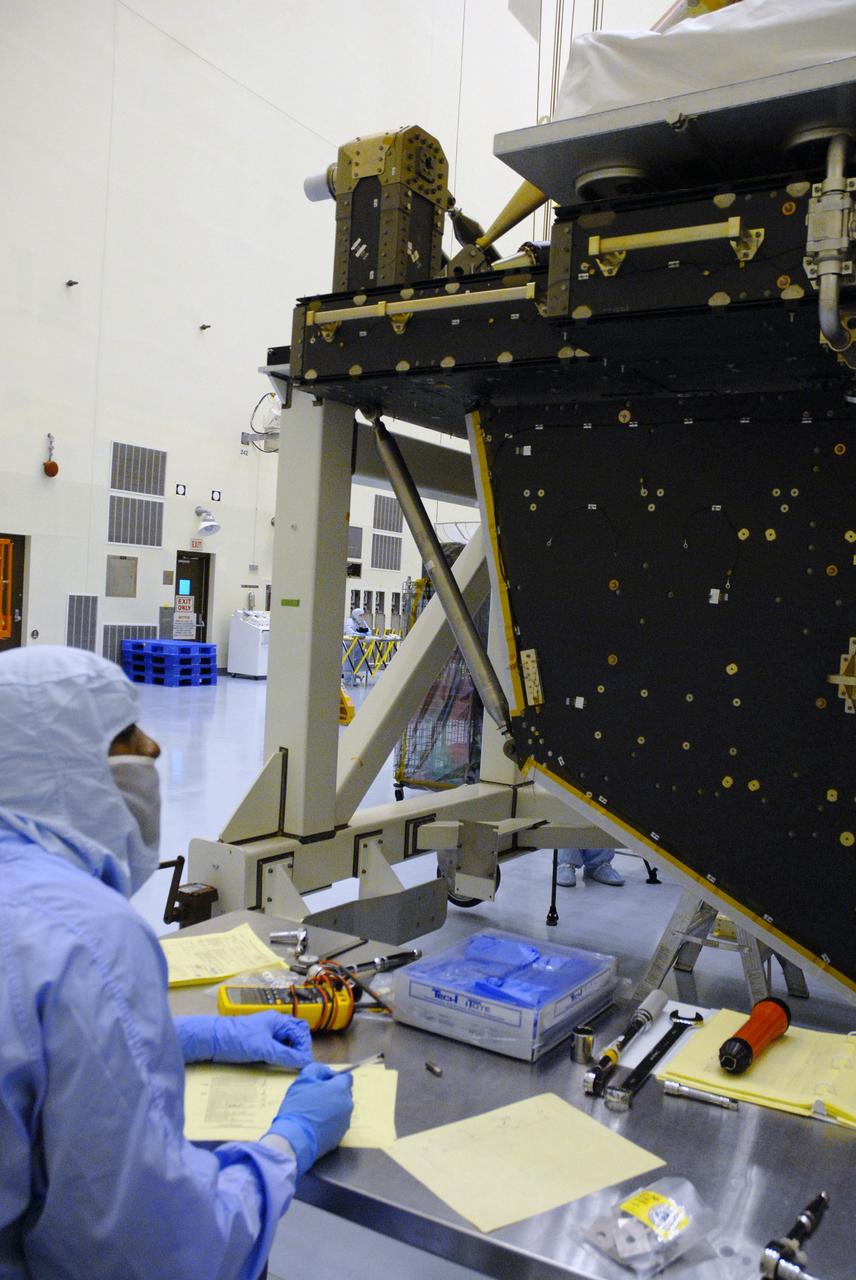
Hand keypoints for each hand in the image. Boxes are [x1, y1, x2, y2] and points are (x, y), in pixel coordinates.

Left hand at [173, 1013, 312, 1068]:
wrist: (212, 1041)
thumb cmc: (237, 1039)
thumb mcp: (264, 1049)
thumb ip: (286, 1055)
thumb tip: (305, 1062)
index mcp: (277, 1020)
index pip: (301, 1031)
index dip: (304, 1047)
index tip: (303, 1062)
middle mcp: (274, 1025)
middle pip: (295, 1036)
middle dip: (299, 1049)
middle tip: (298, 1064)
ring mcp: (265, 1035)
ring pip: (285, 1044)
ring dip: (289, 1055)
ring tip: (288, 1067)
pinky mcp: (258, 1044)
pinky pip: (275, 1051)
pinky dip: (279, 1058)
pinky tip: (277, 1067)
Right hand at [267, 1062, 353, 1175]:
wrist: (294, 1139)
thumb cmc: (298, 1106)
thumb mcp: (303, 1080)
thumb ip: (317, 1069)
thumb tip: (326, 1072)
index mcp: (341, 1089)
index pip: (347, 1078)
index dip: (334, 1078)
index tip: (321, 1083)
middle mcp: (347, 1105)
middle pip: (344, 1094)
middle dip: (333, 1093)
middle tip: (315, 1097)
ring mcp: (345, 1123)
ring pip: (340, 1110)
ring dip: (331, 1108)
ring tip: (313, 1113)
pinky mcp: (339, 1137)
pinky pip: (336, 1124)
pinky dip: (328, 1122)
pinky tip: (314, 1125)